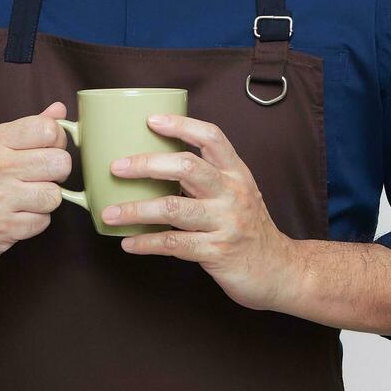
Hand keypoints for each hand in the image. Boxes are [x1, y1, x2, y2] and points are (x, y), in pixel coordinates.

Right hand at [0, 101, 70, 263]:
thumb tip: (60, 109)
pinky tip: (18, 215)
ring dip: (46, 200)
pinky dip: (35, 221)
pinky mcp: (4, 228)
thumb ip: (29, 128)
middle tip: (41, 178)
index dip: (58, 142)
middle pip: (59, 163)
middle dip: (57, 173)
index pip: (48, 129)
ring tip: (27, 198)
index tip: (47, 151)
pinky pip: (43, 221)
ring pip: (55, 196)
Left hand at [102, 113, 294, 310]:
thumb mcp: (236, 195)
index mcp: (236, 174)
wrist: (281, 270)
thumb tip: (155, 166)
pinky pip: (174, 244)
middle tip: (116, 167)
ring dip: (136, 209)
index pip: (211, 138)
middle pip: (187, 167)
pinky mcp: (217, 251)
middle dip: (147, 164)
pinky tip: (128, 243)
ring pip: (174, 208)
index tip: (150, 120)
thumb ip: (205, 180)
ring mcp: (226, 223)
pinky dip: (147, 243)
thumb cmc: (249, 230)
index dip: (181, 125)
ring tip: (109, 213)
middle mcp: (233, 194)